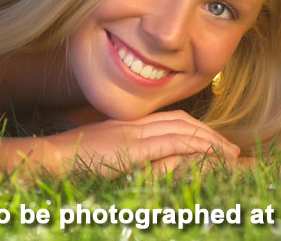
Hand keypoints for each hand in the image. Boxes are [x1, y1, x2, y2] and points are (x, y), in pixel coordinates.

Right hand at [42, 110, 239, 175]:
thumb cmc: (69, 160)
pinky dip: (195, 147)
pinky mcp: (132, 148)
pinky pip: (172, 144)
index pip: (171, 120)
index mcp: (128, 125)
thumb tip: (136, 161)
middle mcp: (135, 125)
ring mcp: (134, 134)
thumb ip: (120, 152)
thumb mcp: (99, 152)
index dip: (196, 128)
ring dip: (209, 141)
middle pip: (182, 122)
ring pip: (182, 131)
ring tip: (229, 155)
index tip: (213, 141)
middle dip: (210, 134)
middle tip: (230, 149)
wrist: (50, 157)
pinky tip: (211, 154)